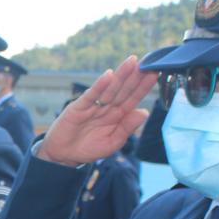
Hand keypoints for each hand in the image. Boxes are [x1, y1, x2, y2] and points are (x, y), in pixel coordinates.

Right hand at [36, 56, 156, 166]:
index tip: (154, 74)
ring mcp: (93, 106)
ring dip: (121, 75)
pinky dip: (99, 86)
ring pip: (110, 89)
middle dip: (135, 76)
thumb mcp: (112, 142)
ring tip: (132, 62)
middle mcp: (107, 108)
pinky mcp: (78, 107)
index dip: (143, 87)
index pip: (133, 98)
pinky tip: (109, 75)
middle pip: (123, 90)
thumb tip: (144, 112)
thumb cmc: (89, 149)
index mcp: (117, 116)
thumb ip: (127, 128)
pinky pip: (91, 96)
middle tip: (147, 62)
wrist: (63, 155)